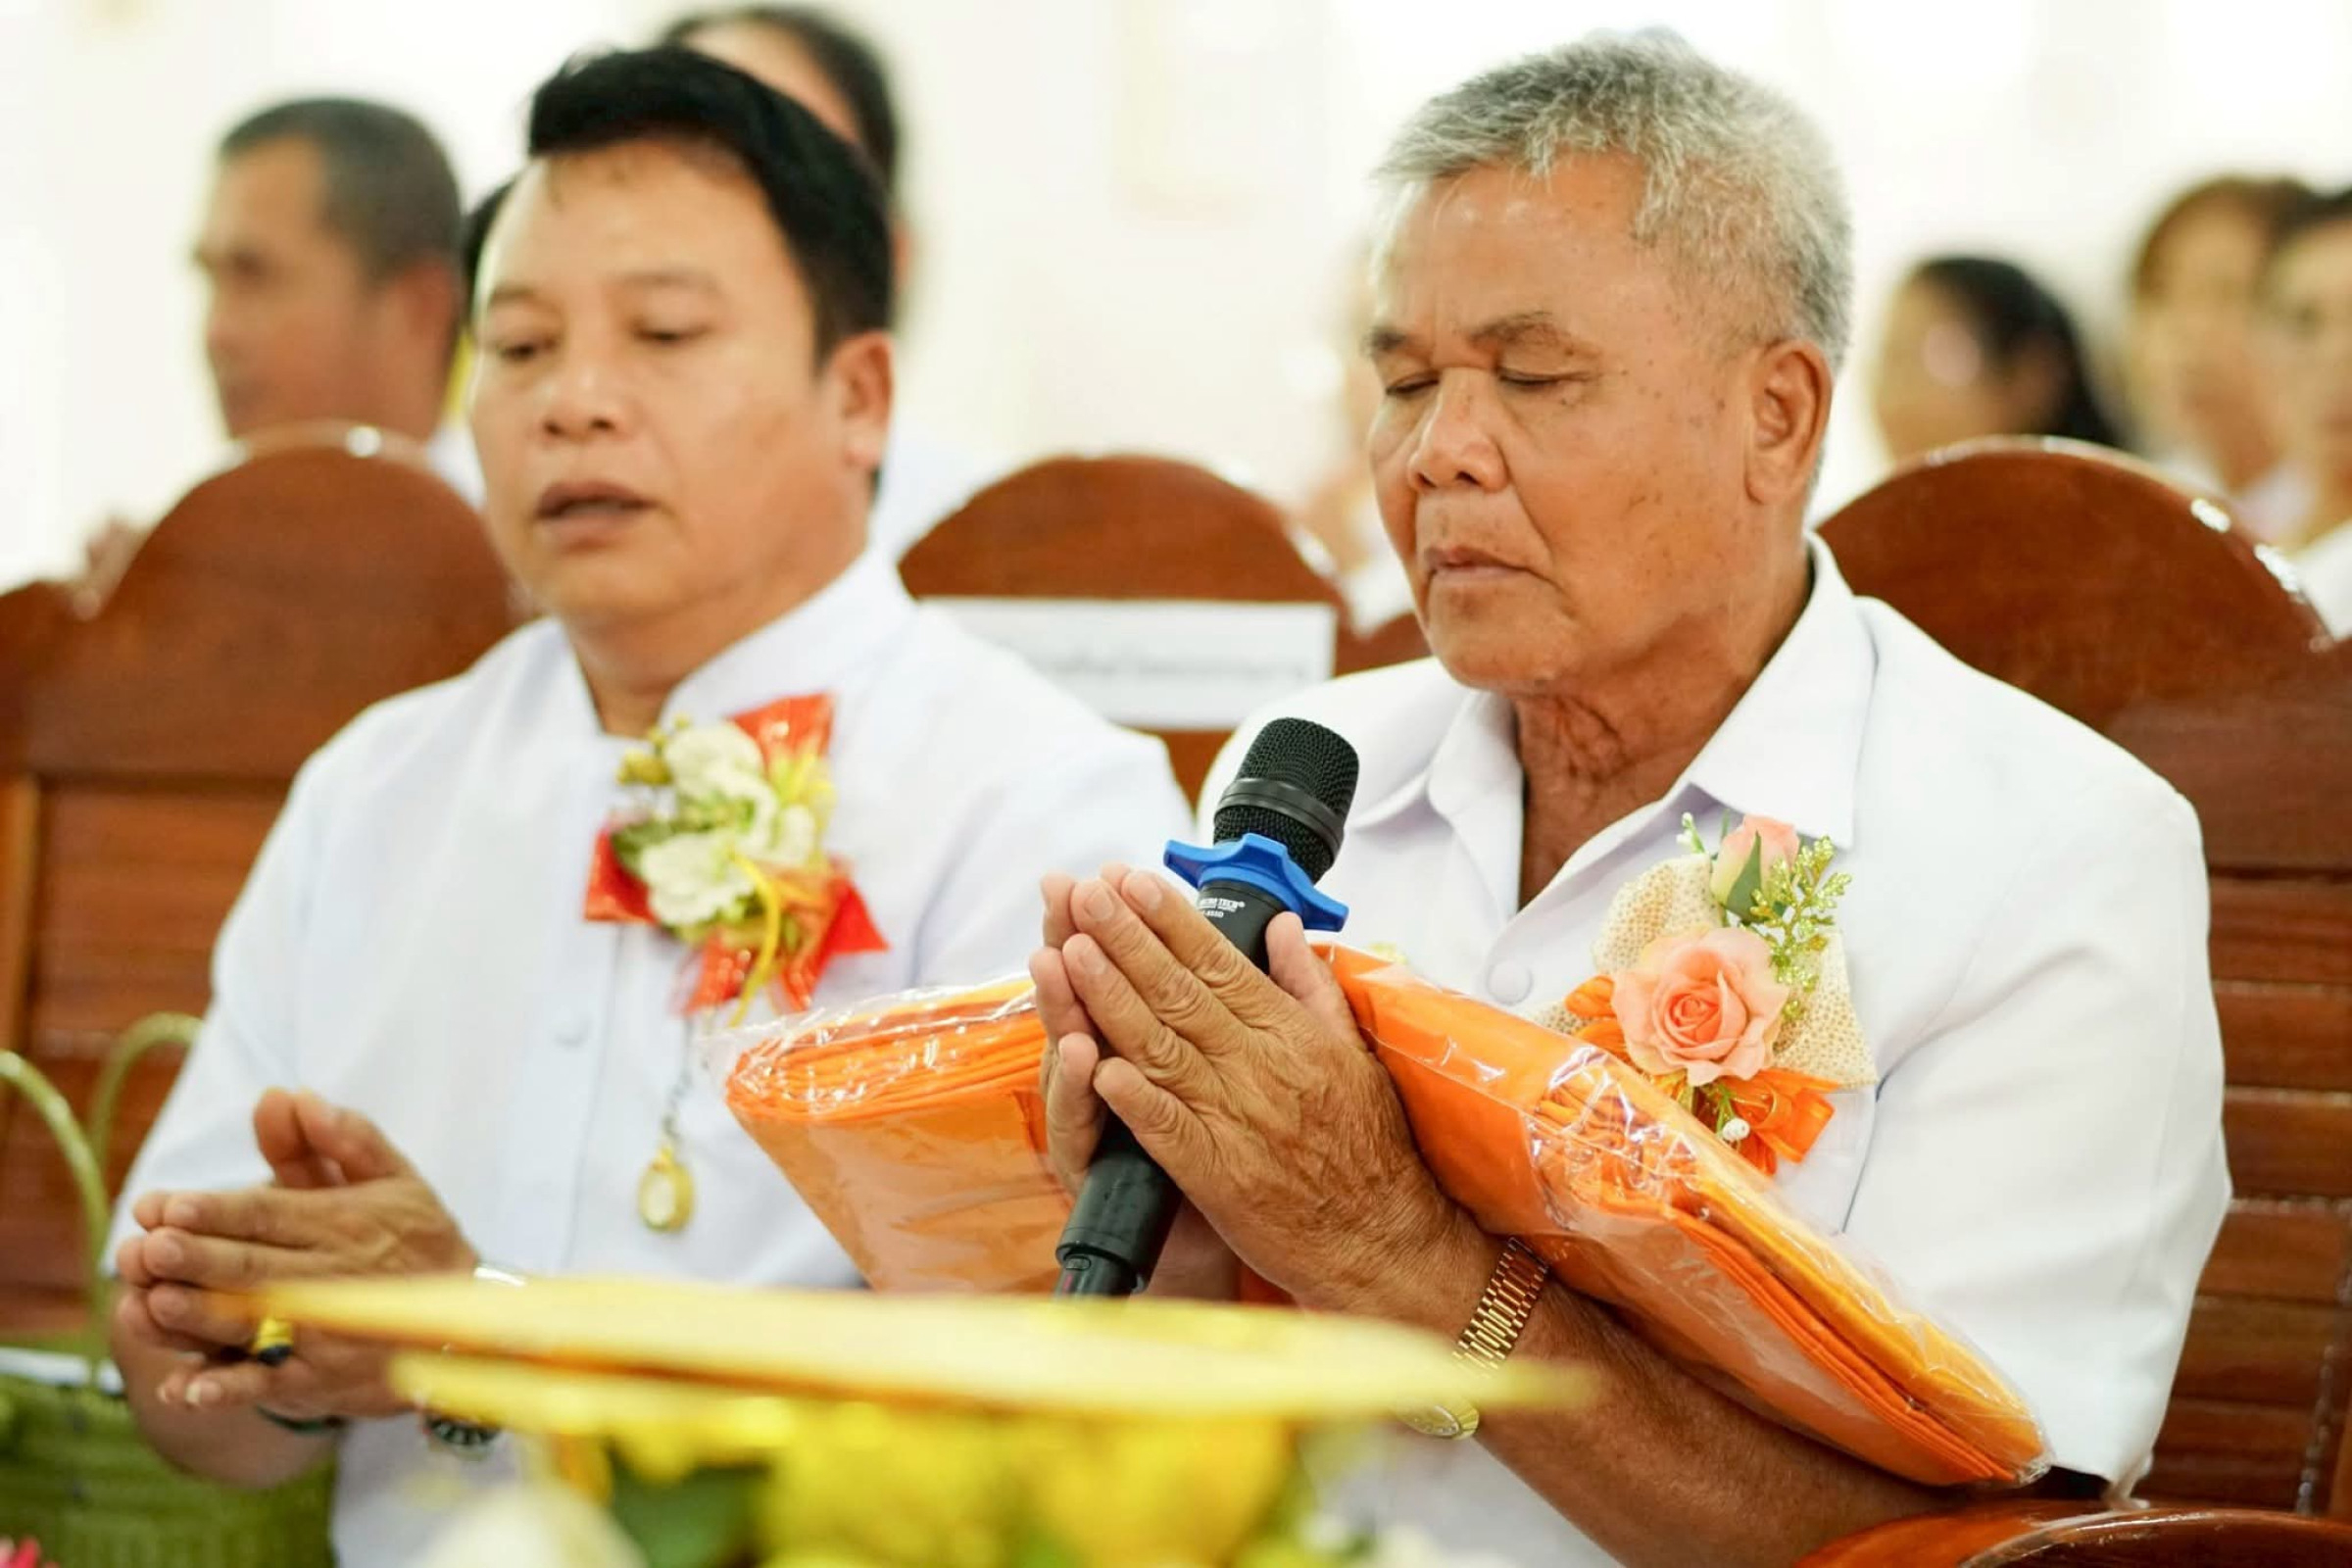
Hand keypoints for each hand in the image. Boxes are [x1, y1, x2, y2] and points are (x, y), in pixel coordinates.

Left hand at [121, 1094, 474, 1418]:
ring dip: (200, 1318)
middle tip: (151, 1249)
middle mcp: (329, 1278)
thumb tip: (290, 1096)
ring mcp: (323, 1334)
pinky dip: (229, 1391)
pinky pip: (268, 1388)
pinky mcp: (319, 1380)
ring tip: (152, 1304)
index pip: (268, 1214)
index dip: (218, 1211)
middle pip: (252, 1268)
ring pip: (252, 1326)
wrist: (467, 1323)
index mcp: (341, 1222)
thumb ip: (342, 1137)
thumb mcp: (394, 1177)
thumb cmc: (418, 1238)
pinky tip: (187, 1390)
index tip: (168, 1205)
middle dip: (198, 1259)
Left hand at [1047, 868, 1470, 1312]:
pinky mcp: (1218, 1176)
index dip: (1172, 920)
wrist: (1380, 1240)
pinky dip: (1134, 1098)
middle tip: (1086, 894)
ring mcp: (1237, 1121)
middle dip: (1127, 939)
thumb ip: (1310, 987)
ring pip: (1163, 1049)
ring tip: (1072, 953)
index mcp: (1290, 1035)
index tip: (1132, 881)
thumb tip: (1284, 927)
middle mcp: (1261, 1068)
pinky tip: (1096, 1066)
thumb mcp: (1353, 1053)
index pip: (1220, 963)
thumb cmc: (1368, 1148)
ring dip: (1113, 1000)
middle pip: (1180, 993)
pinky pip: (1168, 1130)